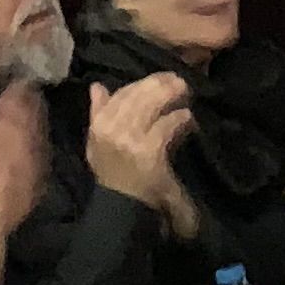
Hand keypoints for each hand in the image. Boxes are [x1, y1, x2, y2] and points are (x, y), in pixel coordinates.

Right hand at [83, 70, 194, 217]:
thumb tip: (97, 85)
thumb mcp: (97, 144)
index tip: (160, 78)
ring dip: (172, 95)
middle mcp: (111, 129)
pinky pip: (167, 125)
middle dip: (161, 83)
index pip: (121, 94)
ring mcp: (130, 140)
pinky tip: (188, 118)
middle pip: (139, 95)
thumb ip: (98, 113)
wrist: (122, 205)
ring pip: (153, 105)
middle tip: (179, 80)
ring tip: (185, 92)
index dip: (143, 83)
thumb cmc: (113, 174)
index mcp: (98, 125)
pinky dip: (180, 118)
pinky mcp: (149, 151)